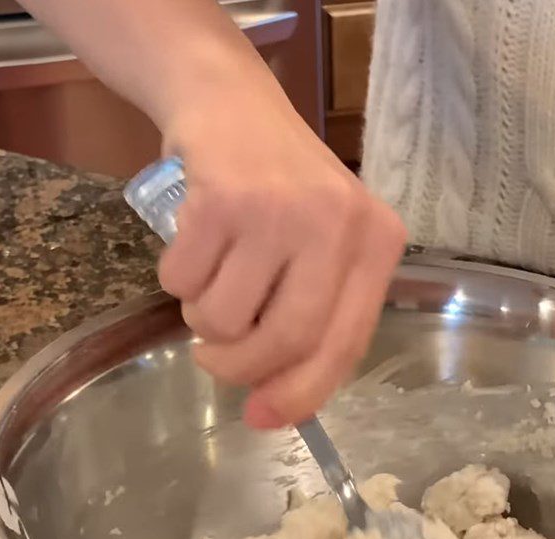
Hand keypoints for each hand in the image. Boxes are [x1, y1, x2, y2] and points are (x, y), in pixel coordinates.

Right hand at [158, 78, 406, 428]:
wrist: (231, 104)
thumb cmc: (283, 192)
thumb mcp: (321, 250)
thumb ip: (312, 322)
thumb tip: (271, 411)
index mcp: (377, 245)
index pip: (345, 343)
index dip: (302, 392)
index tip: (263, 419)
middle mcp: (337, 226)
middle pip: (287, 340)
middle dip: (239, 368)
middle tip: (214, 360)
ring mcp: (279, 210)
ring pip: (226, 320)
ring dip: (203, 319)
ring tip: (212, 279)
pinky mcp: (220, 199)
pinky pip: (181, 284)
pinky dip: (176, 282)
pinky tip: (193, 244)